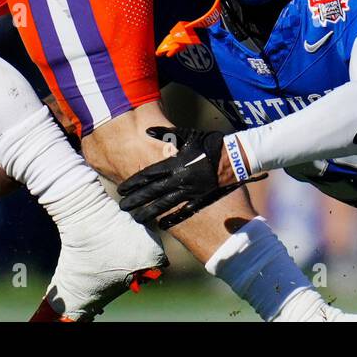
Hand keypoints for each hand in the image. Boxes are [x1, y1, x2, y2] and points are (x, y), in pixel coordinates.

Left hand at [118, 127, 250, 228]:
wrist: (235, 157)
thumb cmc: (210, 143)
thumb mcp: (188, 135)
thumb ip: (166, 133)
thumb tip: (147, 130)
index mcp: (175, 164)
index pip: (149, 175)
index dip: (134, 183)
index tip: (121, 189)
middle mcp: (179, 179)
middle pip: (152, 192)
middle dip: (136, 200)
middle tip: (122, 207)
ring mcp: (189, 191)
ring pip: (165, 204)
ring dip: (149, 212)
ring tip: (136, 219)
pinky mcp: (200, 198)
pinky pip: (183, 211)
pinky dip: (172, 219)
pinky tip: (162, 226)